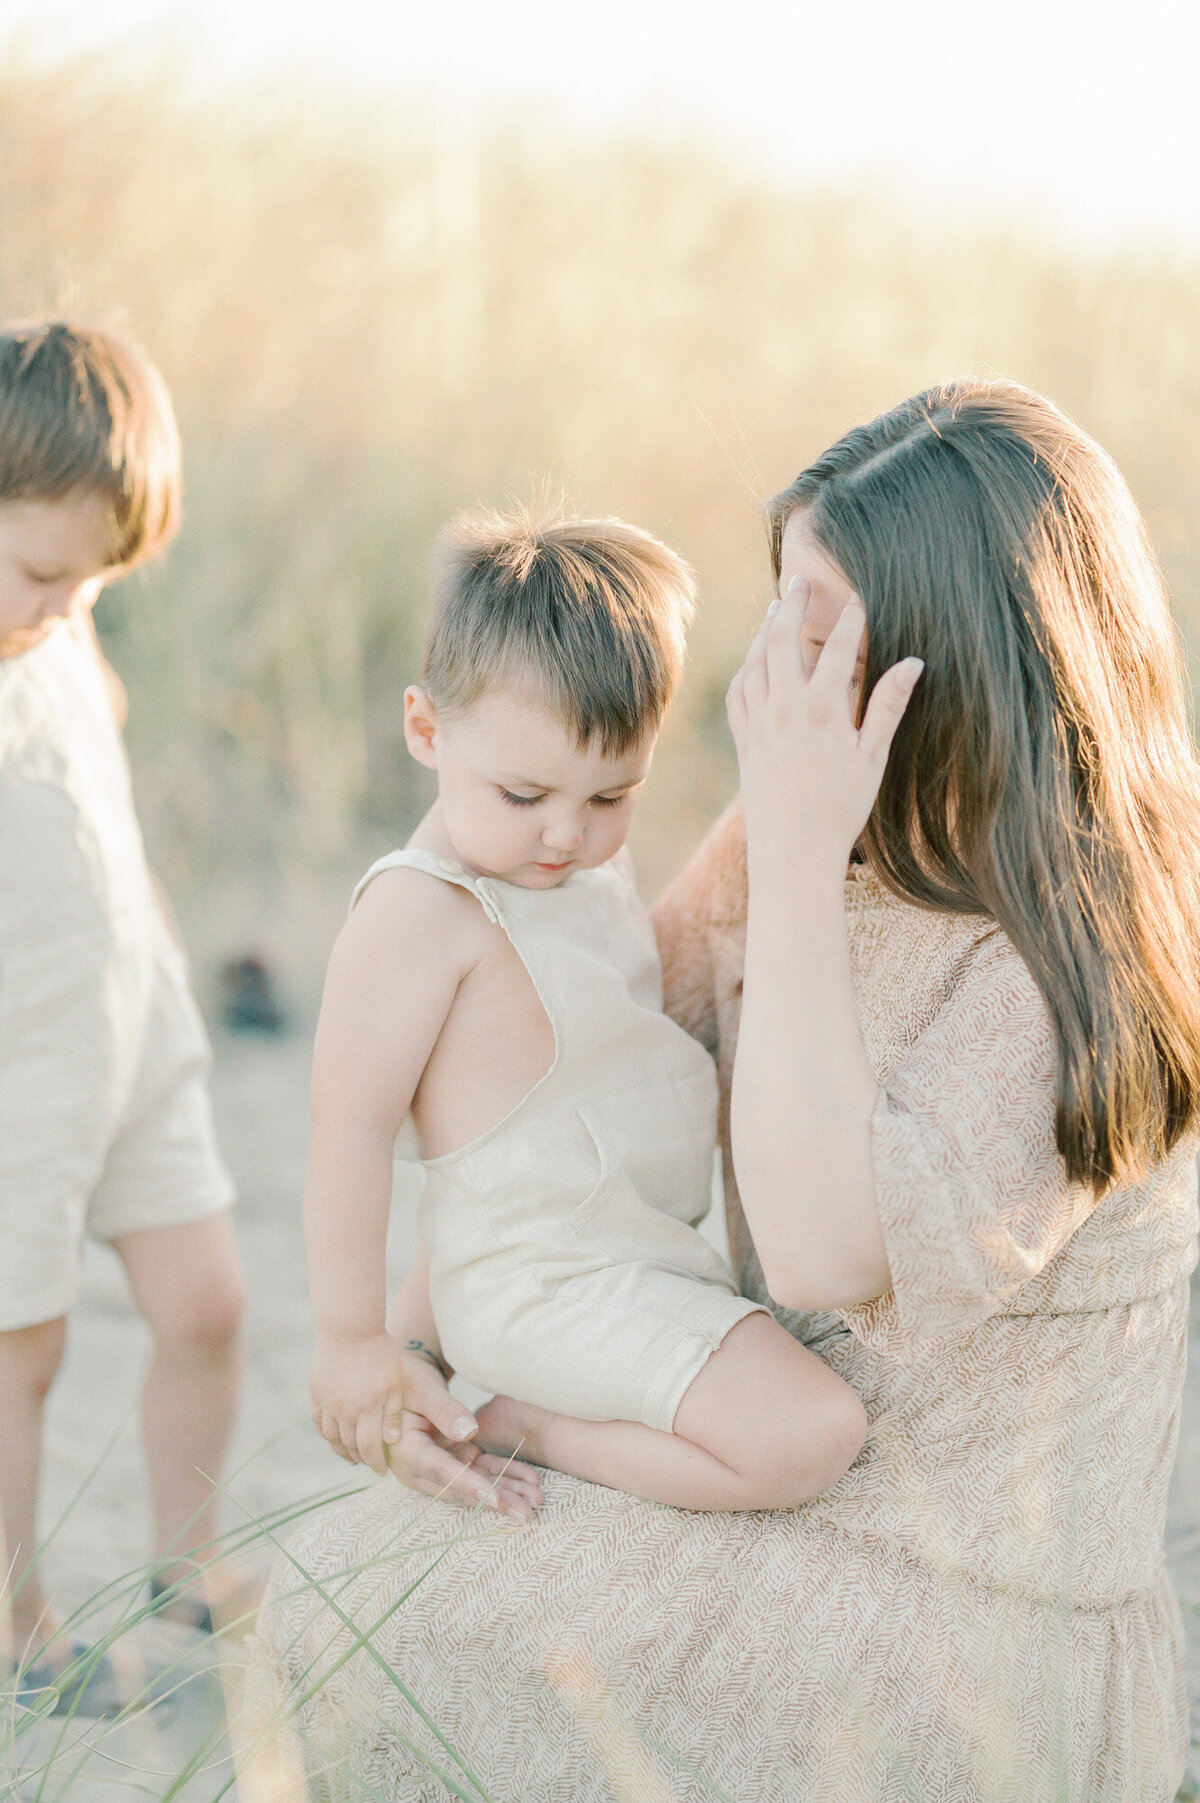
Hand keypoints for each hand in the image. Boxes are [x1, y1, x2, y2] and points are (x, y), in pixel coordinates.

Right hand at [310, 1328, 409, 1474]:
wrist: (349, 1327)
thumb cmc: (380, 1352)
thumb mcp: (395, 1381)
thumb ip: (393, 1413)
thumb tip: (392, 1442)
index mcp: (367, 1408)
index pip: (369, 1448)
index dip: (375, 1463)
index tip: (381, 1470)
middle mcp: (344, 1410)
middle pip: (349, 1446)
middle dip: (360, 1458)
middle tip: (368, 1464)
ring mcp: (327, 1402)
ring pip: (331, 1437)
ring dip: (342, 1450)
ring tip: (352, 1456)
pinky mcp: (316, 1393)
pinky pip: (318, 1422)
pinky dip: (326, 1434)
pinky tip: (334, 1437)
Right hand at [385, 1354, 543, 1523]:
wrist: (399, 1385)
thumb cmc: (407, 1382)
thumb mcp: (422, 1390)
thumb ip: (444, 1410)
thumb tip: (469, 1431)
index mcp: (407, 1451)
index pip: (441, 1470)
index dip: (468, 1485)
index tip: (494, 1498)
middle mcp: (421, 1468)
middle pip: (461, 1487)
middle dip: (495, 1500)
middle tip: (525, 1514)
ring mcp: (439, 1467)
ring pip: (475, 1484)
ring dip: (506, 1493)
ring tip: (535, 1502)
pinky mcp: (454, 1461)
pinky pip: (482, 1471)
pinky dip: (505, 1476)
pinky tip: (529, 1482)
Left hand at [726, 581, 922, 863]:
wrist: (792, 851)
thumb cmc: (841, 809)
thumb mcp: (873, 758)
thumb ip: (888, 706)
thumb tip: (914, 662)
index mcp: (823, 710)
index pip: (840, 648)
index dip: (851, 619)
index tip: (859, 596)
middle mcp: (785, 708)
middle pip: (785, 639)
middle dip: (793, 605)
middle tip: (799, 581)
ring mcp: (758, 722)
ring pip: (757, 660)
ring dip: (766, 630)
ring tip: (775, 609)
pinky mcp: (743, 739)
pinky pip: (739, 690)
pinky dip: (747, 667)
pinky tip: (754, 659)